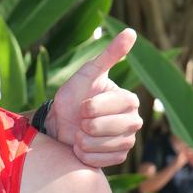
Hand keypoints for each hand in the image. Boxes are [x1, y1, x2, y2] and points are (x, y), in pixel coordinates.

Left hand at [48, 29, 142, 167]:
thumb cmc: (72, 96)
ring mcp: (127, 141)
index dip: (94, 107)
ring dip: (83, 140)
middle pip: (112, 127)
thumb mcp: (87, 73)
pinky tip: (80, 146)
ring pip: (106, 145)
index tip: (81, 106)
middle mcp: (134, 121)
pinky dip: (85, 154)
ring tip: (78, 132)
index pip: (119, 105)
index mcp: (130, 100)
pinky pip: (102, 160)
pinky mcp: (118, 159)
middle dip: (86, 124)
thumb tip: (131, 32)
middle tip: (79, 120)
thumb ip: (109, 55)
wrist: (58, 123)